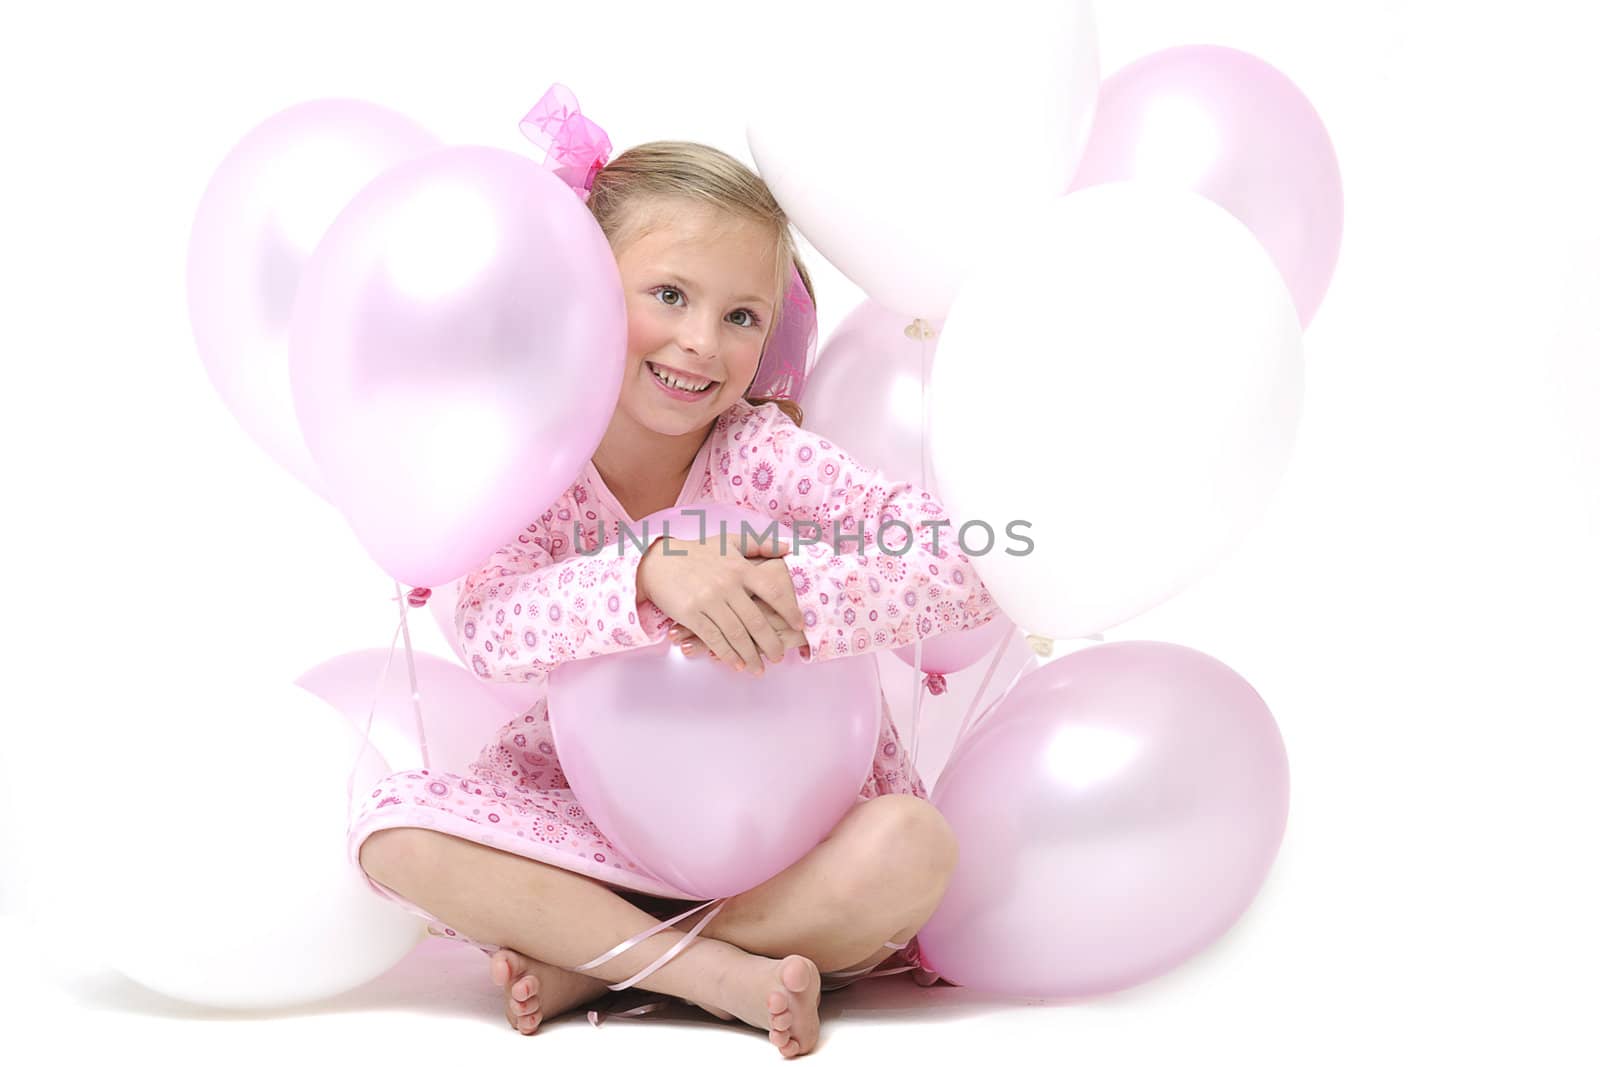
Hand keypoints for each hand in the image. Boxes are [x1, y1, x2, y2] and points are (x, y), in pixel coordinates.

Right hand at [637, 533, 805, 675]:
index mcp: (740, 568)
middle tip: (779, 656)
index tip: (799, 625)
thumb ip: (760, 544)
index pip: (772, 591)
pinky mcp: (691, 614)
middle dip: (771, 643)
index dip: (789, 610)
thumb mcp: (729, 541)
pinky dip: (727, 655)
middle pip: (756, 621)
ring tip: (759, 669)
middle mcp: (727, 585)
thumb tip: (789, 547)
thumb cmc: (696, 552)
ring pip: (736, 634)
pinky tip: (736, 664)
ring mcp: (708, 601)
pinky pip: (714, 639)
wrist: (657, 561)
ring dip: (750, 655)